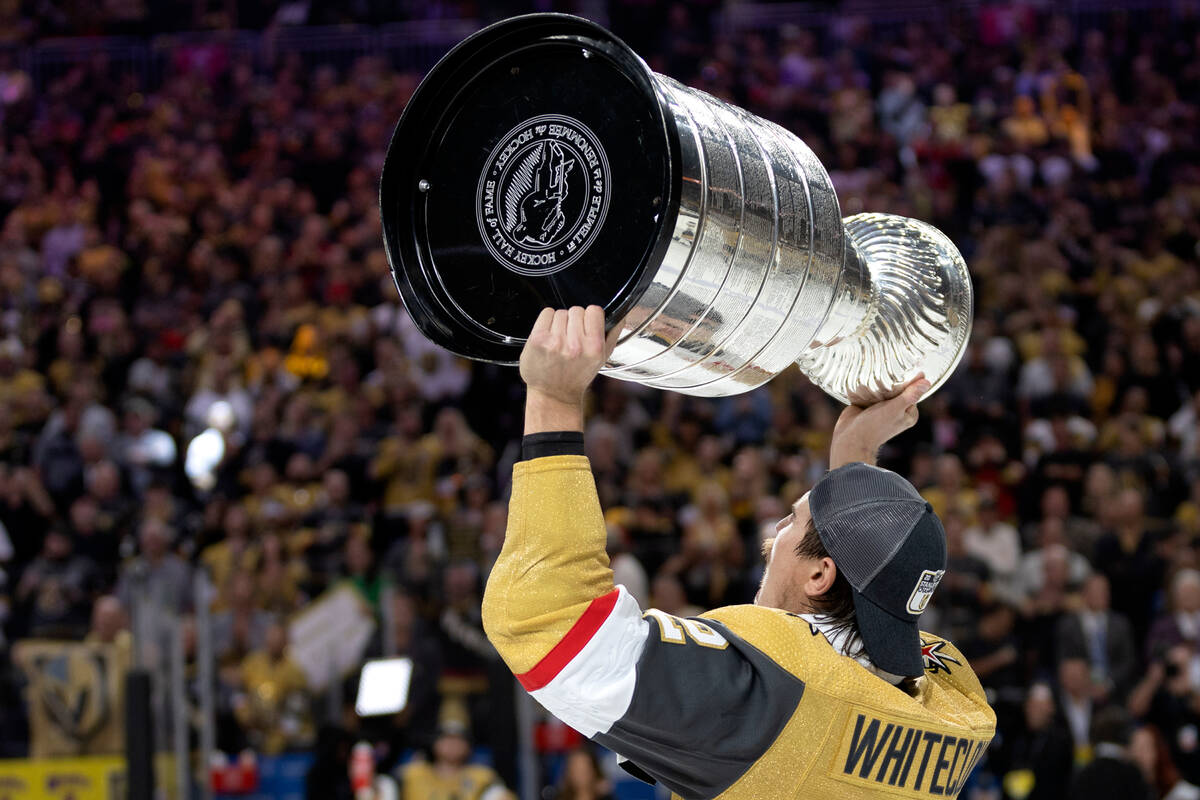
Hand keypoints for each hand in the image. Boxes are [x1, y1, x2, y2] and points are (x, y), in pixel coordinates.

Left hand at [519, 306, 619, 432]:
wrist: (554, 394)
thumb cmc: (577, 376)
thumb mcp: (602, 359)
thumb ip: (612, 335)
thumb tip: (620, 315)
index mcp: (594, 347)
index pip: (594, 310)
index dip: (590, 317)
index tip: (586, 326)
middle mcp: (575, 344)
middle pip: (576, 310)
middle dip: (574, 321)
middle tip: (571, 338)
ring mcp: (555, 342)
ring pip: (561, 312)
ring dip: (560, 323)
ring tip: (560, 340)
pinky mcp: (538, 339)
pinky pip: (546, 313)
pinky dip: (547, 322)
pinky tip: (549, 337)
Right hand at [829, 374, 930, 467]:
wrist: (850, 438)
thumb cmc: (875, 426)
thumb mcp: (895, 409)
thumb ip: (910, 396)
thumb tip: (927, 382)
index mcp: (908, 414)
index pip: (912, 391)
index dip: (908, 381)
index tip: (902, 370)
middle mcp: (896, 411)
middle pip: (896, 389)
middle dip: (891, 381)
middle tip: (885, 370)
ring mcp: (880, 409)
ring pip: (882, 391)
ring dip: (877, 383)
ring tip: (873, 373)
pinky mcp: (866, 406)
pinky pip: (869, 393)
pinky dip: (866, 387)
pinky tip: (864, 380)